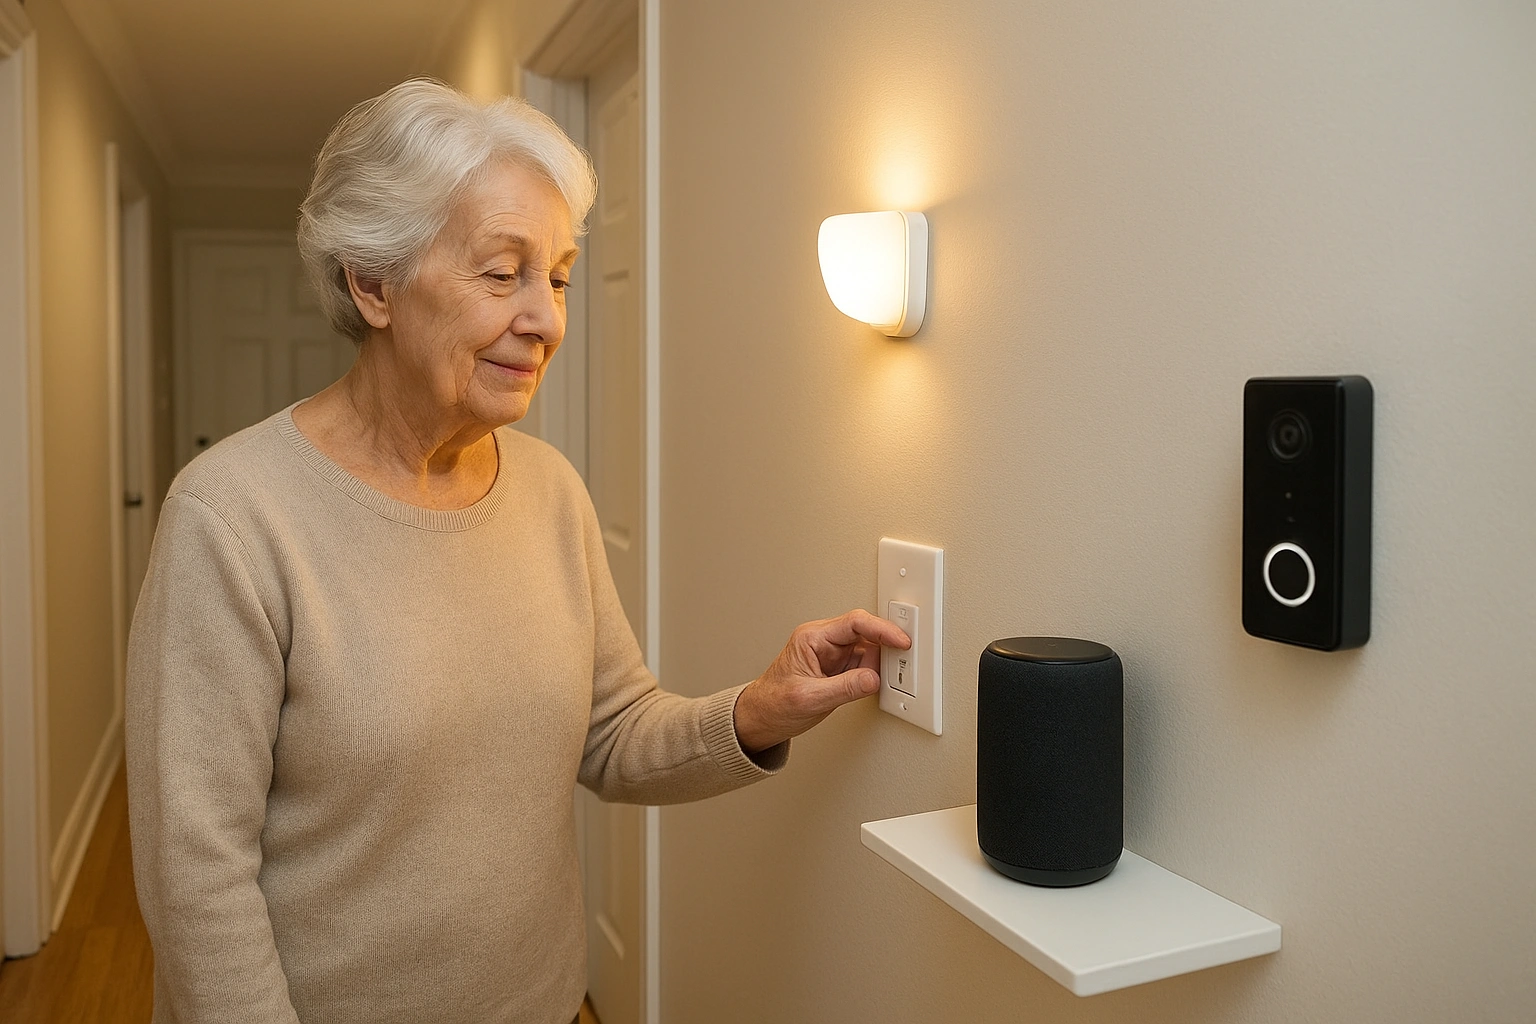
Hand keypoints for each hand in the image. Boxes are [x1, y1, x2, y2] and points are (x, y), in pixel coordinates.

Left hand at [733, 609, 911, 753]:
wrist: (760, 719)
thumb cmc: (773, 703)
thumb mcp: (809, 698)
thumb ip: (844, 688)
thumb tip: (873, 679)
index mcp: (812, 637)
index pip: (854, 623)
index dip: (882, 629)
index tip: (901, 640)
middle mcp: (824, 641)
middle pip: (865, 632)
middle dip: (886, 645)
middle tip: (905, 657)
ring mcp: (832, 655)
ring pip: (868, 649)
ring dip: (881, 663)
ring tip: (891, 677)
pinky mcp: (838, 670)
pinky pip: (864, 665)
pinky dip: (875, 673)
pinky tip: (880, 683)